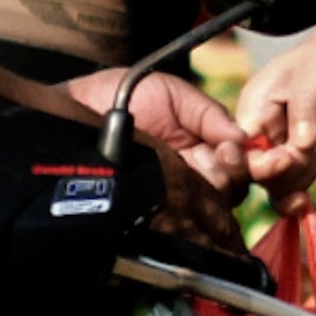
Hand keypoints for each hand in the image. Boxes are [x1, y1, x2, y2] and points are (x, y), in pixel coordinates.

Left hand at [60, 68, 248, 197]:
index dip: (239, 160)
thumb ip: (208, 112)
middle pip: (231, 191)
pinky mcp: (151, 212)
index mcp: (200, 147)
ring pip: (211, 208)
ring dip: (208, 188)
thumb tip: (242, 139)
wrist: (73, 111)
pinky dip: (185, 210)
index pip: (236, 165)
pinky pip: (179, 222)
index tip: (227, 149)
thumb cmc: (116, 96)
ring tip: (186, 166)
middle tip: (205, 157)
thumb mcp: (170, 92)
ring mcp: (170, 195)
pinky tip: (174, 193)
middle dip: (226, 174)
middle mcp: (190, 175)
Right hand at [235, 29, 315, 192]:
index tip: (282, 156)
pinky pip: (295, 187)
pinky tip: (304, 204)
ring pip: (277, 183)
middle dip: (278, 172)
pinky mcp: (306, 162)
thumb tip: (300, 145)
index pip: (239, 144)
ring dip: (297, 179)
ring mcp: (284, 150)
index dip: (253, 160)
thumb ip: (304, 107)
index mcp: (254, 107)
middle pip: (255, 171)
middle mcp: (263, 133)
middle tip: (303, 154)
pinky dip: (299, 198)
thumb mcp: (315, 73)